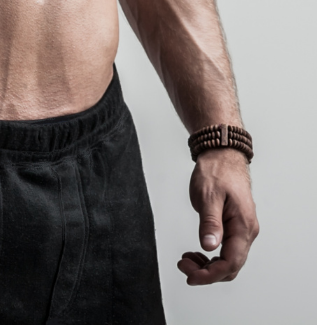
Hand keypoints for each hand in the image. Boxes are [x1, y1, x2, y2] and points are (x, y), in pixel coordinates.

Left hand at [178, 148, 258, 284]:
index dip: (210, 274)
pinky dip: (211, 256)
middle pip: (231, 267)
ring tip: (187, 259)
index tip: (191, 276)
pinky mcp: (235, 227)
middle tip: (184, 265)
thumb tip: (209, 247)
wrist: (222, 155)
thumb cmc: (217, 170)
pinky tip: (197, 252)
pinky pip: (227, 250)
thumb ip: (210, 222)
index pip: (230, 262)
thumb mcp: (208, 195)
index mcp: (243, 225)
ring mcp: (242, 230)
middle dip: (207, 272)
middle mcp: (247, 231)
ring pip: (229, 261)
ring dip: (209, 266)